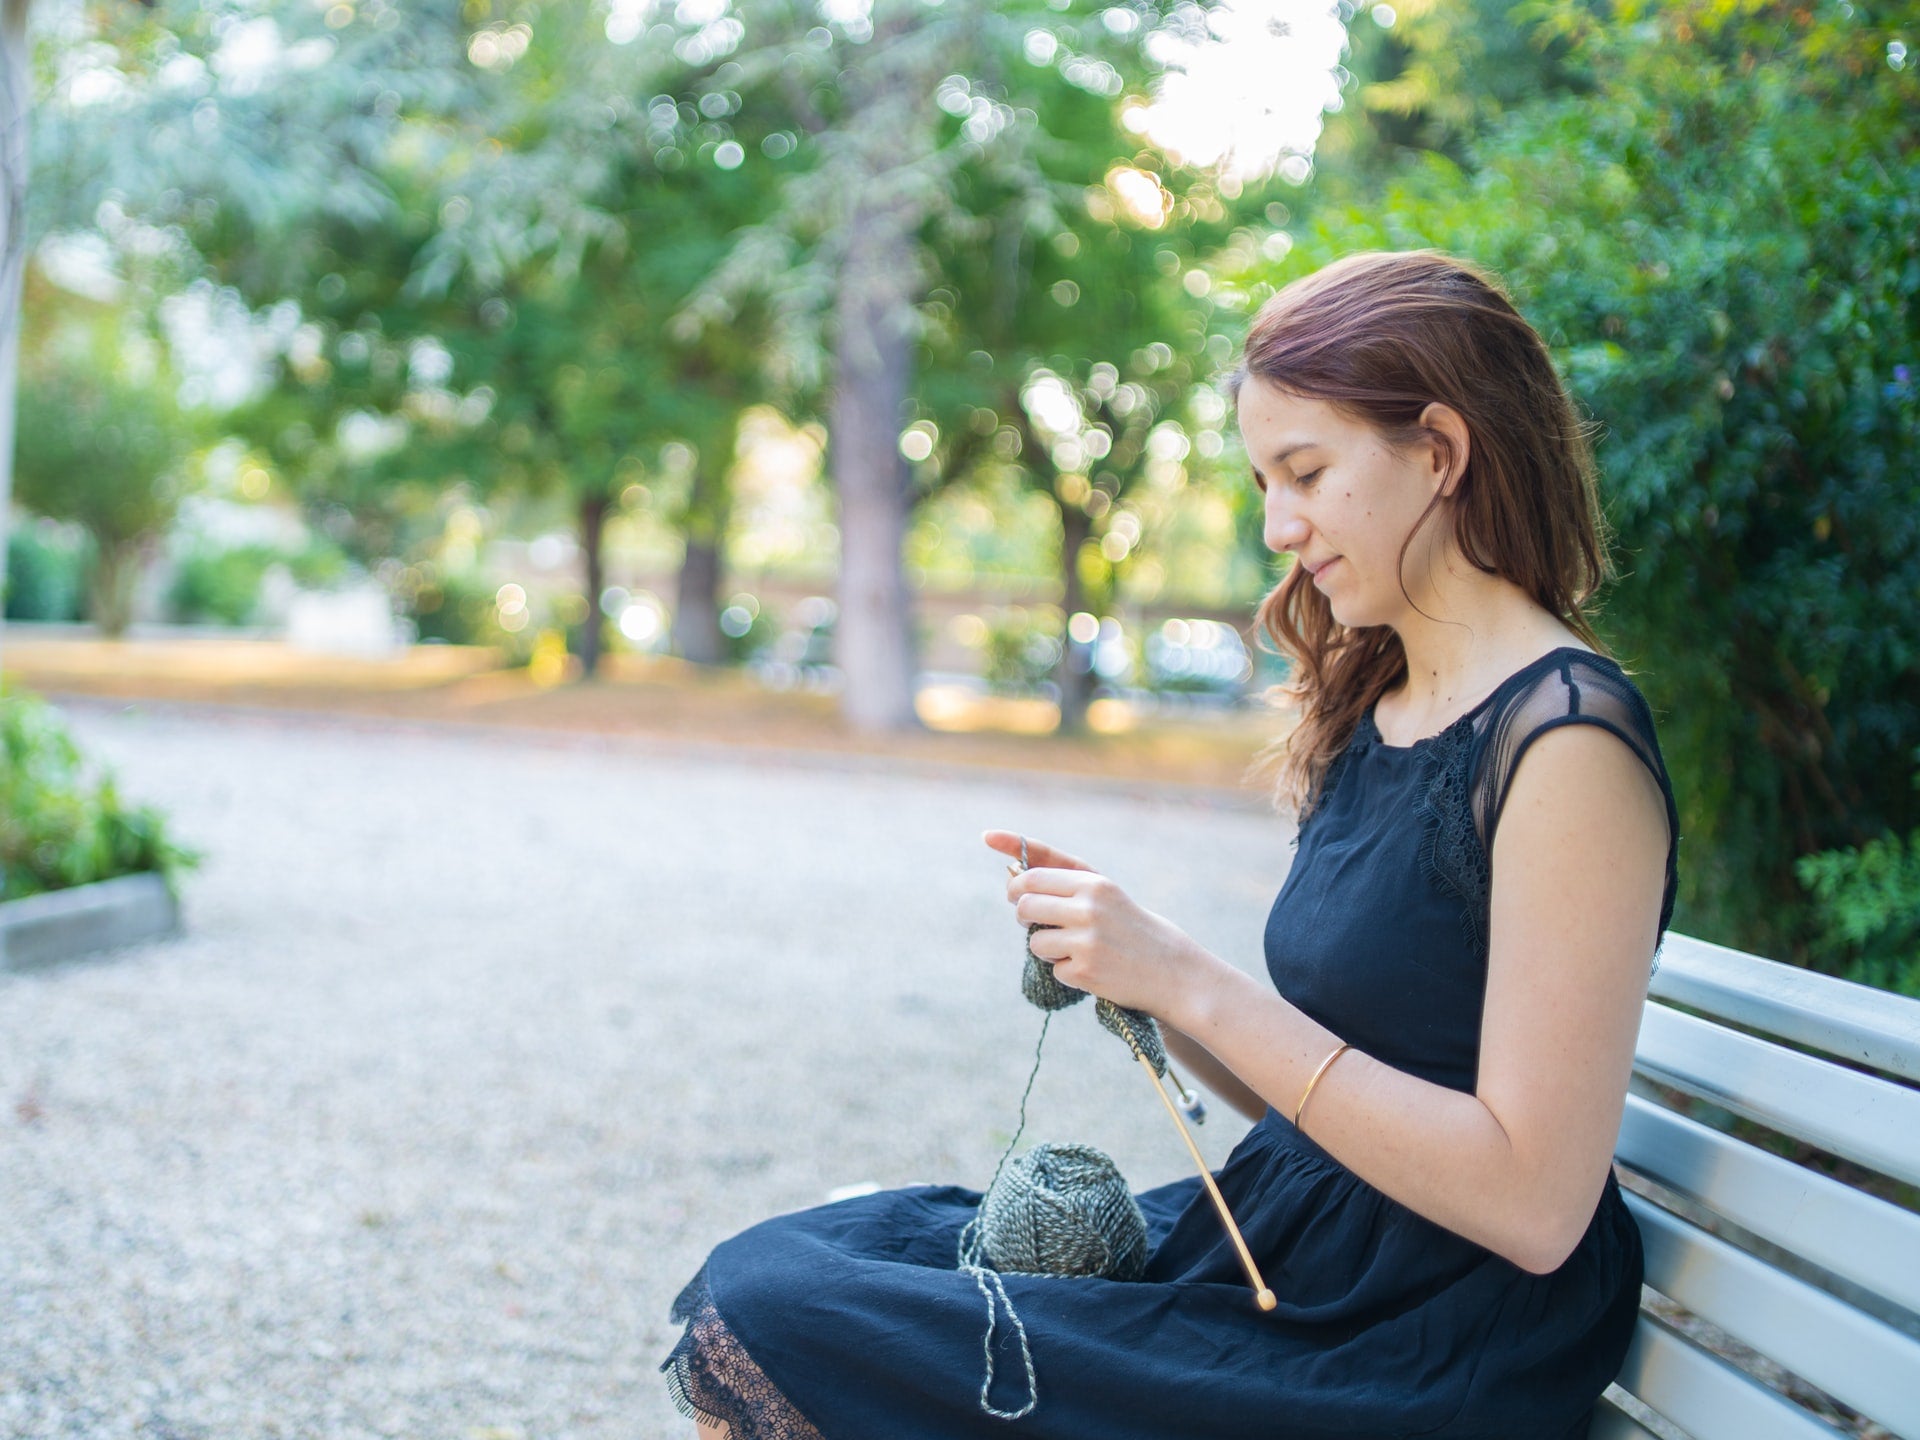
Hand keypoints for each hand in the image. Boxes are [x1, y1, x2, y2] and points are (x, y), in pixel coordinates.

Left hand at [981, 830, 1211, 1021]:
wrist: (1173, 971)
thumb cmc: (1134, 929)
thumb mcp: (1106, 895)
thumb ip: (1066, 884)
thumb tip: (1013, 875)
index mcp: (1094, 883)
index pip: (1036, 871)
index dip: (1011, 865)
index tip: (987, 837)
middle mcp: (1089, 906)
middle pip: (1025, 902)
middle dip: (1021, 912)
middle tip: (1030, 920)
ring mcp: (1086, 939)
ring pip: (1034, 940)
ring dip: (1045, 948)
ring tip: (1075, 950)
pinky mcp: (1085, 970)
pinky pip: (1054, 969)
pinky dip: (1066, 972)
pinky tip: (1093, 970)